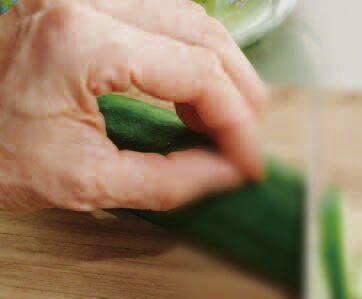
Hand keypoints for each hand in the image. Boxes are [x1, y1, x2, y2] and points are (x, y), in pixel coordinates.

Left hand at [0, 0, 266, 211]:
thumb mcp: (85, 183)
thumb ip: (171, 180)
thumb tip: (228, 172)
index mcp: (84, 43)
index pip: (198, 74)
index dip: (237, 123)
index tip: (248, 162)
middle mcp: (86, 0)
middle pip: (204, 35)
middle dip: (240, 93)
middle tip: (246, 141)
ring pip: (190, 17)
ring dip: (219, 70)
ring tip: (223, 121)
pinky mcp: (81, 1)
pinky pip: (162, 14)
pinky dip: (191, 53)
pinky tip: (192, 91)